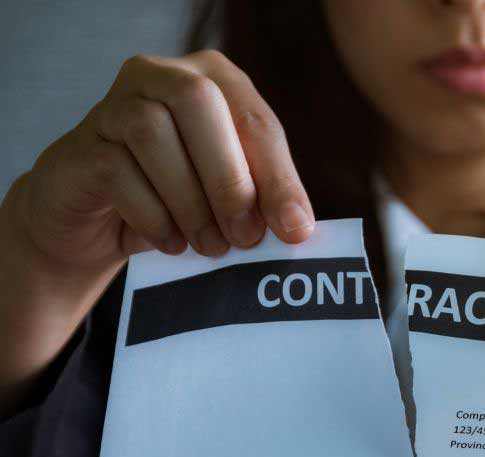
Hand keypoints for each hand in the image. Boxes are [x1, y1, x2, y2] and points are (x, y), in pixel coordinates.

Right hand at [0, 50, 314, 412]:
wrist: (98, 221)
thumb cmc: (178, 199)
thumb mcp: (230, 196)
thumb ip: (264, 198)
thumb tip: (297, 226)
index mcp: (213, 80)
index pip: (254, 119)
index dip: (279, 176)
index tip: (294, 230)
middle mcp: (161, 76)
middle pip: (199, 104)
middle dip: (230, 179)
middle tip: (246, 239)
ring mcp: (113, 106)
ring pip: (151, 132)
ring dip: (190, 201)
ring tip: (210, 246)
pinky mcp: (82, 146)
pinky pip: (117, 169)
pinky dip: (152, 214)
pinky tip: (171, 243)